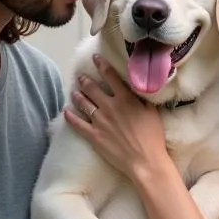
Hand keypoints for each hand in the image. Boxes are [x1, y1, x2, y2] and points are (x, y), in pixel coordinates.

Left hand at [62, 55, 168, 182]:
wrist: (145, 160)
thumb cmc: (152, 137)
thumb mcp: (152, 112)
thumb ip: (141, 97)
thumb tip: (137, 86)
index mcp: (125, 99)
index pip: (110, 76)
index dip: (101, 65)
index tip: (95, 58)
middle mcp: (110, 106)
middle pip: (92, 88)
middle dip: (85, 80)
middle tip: (81, 77)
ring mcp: (99, 121)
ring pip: (83, 103)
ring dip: (77, 95)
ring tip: (74, 91)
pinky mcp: (93, 135)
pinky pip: (77, 123)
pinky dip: (70, 116)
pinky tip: (66, 111)